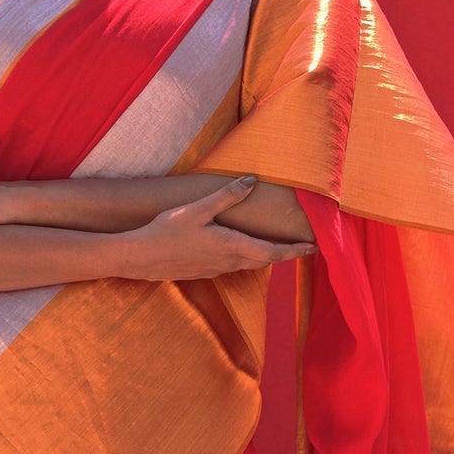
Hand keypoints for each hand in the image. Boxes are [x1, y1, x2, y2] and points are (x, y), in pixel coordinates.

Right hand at [120, 178, 314, 279]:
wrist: (140, 258)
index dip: (294, 251)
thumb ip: (226, 196)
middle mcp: (228, 262)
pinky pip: (234, 266)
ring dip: (266, 256)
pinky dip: (247, 258)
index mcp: (231, 246)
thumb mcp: (197, 209)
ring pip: (249, 264)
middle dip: (284, 253)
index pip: (273, 252)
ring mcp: (216, 270)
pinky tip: (241, 249)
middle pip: (265, 260)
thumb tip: (252, 180)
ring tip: (278, 246)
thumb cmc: (166, 231)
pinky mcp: (205, 272)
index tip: (313, 247)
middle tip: (301, 246)